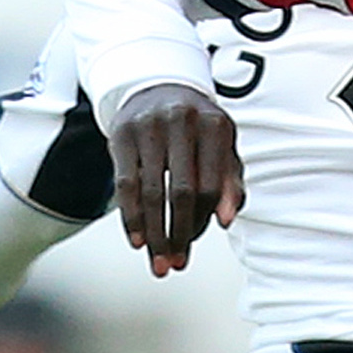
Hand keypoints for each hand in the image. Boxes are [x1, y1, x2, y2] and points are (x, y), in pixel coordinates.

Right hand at [110, 83, 243, 275]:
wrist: (158, 88)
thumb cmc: (198, 128)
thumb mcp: (223, 147)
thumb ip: (232, 182)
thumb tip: (228, 220)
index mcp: (215, 126)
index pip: (212, 186)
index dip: (205, 221)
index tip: (197, 245)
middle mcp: (182, 123)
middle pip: (181, 193)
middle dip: (179, 235)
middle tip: (177, 264)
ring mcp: (148, 127)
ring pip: (151, 193)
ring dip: (154, 234)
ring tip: (158, 261)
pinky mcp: (121, 135)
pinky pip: (125, 185)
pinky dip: (131, 217)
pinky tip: (136, 239)